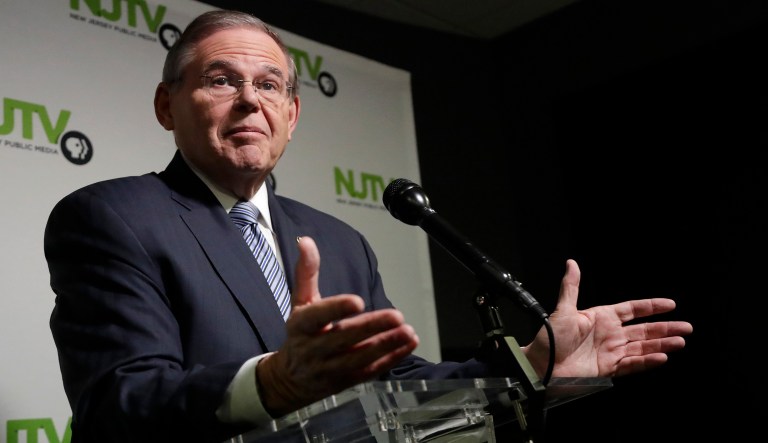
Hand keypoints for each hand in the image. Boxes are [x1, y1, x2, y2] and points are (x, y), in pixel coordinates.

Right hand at [257, 237, 418, 415]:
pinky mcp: (346, 381)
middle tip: (396, 315)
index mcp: (301, 325)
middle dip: (371, 327)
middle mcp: (313, 349)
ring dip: (386, 345)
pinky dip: (392, 358)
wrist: (290, 380)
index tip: (357, 301)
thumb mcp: (300, 302)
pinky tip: (408, 344)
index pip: (317, 316)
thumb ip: (306, 272)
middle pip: (344, 338)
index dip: (336, 308)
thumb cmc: (300, 334)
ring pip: (360, 357)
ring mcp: (330, 368)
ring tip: (407, 331)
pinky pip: (371, 370)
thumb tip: (306, 241)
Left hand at [523, 259, 692, 378]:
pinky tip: (662, 357)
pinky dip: (647, 361)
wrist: (541, 365)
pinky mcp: (609, 369)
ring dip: (661, 344)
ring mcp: (611, 352)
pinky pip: (632, 364)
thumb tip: (571, 263)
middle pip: (643, 330)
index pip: (632, 309)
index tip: (671, 304)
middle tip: (687, 327)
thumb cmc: (549, 338)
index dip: (651, 307)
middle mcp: (610, 334)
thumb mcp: (562, 310)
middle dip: (665, 328)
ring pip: (642, 347)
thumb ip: (571, 287)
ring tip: (680, 342)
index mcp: (601, 317)